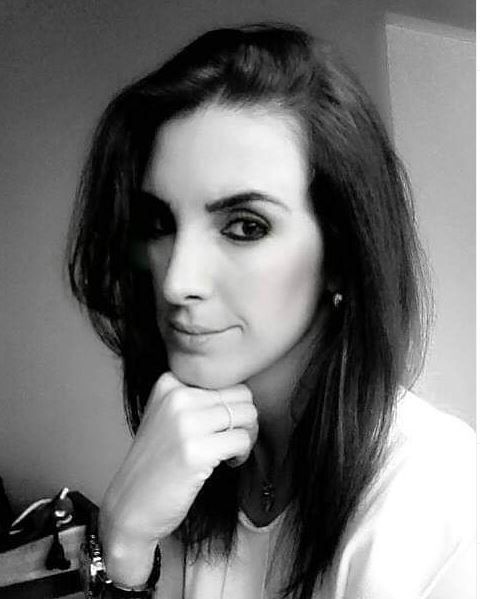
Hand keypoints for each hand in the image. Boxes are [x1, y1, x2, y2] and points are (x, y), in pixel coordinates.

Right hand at [99, 372, 257, 586]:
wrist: (131, 506)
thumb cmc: (157, 462)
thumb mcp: (168, 414)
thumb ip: (198, 397)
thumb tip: (244, 391)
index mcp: (169, 382)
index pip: (225, 377)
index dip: (233, 403)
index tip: (223, 424)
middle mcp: (176, 396)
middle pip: (241, 394)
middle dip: (246, 418)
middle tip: (234, 439)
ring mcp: (185, 423)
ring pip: (247, 414)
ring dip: (248, 435)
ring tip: (231, 451)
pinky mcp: (195, 451)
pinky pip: (242, 440)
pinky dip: (243, 454)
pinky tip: (228, 464)